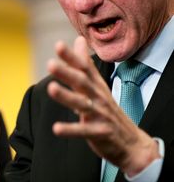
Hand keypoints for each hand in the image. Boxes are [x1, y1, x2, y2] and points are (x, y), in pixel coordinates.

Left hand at [47, 36, 159, 175]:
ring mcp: (101, 114)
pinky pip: (84, 131)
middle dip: (67, 73)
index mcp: (96, 85)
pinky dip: (71, 130)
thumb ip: (85, 64)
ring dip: (67, 96)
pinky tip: (56, 128)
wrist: (131, 141)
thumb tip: (79, 39)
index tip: (58, 45)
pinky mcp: (101, 132)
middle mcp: (98, 96)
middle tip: (51, 64)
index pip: (84, 67)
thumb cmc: (107, 109)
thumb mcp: (97, 85)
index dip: (71, 57)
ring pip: (83, 104)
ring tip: (51, 88)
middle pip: (82, 82)